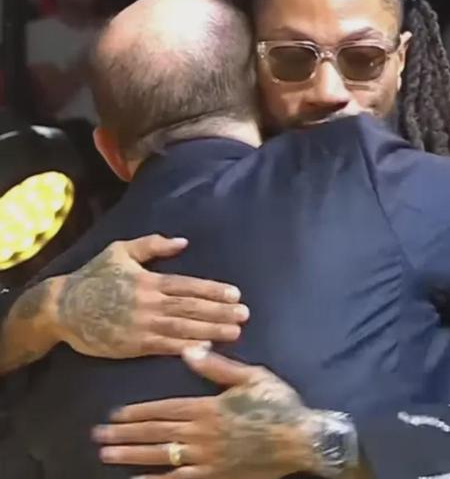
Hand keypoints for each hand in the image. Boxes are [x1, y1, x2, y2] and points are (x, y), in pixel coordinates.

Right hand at [50, 235, 248, 357]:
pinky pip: (166, 347)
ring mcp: (143, 326)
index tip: (235, 294)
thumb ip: (152, 245)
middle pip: (192, 308)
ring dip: (211, 331)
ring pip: (184, 328)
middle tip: (244, 315)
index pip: (189, 286)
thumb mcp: (121, 251)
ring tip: (235, 332)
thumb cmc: (94, 277)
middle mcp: (150, 303)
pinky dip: (187, 348)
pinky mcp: (134, 345)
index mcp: (150, 281)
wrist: (62, 308)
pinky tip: (206, 349)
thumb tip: (183, 242)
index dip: (213, 290)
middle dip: (220, 312)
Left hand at [94, 347, 319, 477]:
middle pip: (157, 433)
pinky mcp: (216, 476)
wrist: (301, 439)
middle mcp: (202, 435)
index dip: (138, 412)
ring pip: (162, 457)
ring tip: (108, 454)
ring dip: (133, 456)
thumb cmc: (277, 403)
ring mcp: (207, 459)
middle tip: (99, 435)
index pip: (165, 410)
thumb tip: (190, 349)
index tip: (114, 413)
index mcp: (209, 408)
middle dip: (126, 433)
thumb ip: (218, 367)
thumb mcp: (252, 376)